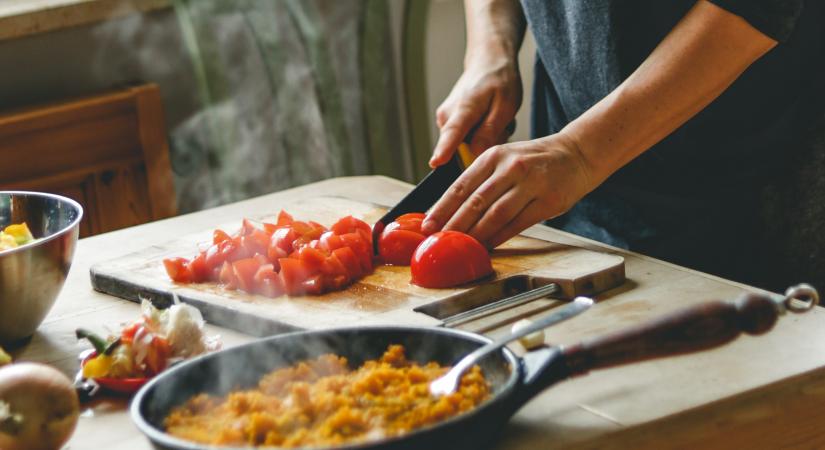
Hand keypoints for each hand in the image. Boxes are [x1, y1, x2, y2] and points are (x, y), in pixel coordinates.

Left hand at [421, 133, 595, 247]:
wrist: (577, 153)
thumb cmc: (534, 161)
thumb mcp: (504, 159)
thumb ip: (481, 180)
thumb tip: (451, 210)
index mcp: (493, 156)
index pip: (461, 185)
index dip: (442, 208)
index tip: (427, 225)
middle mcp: (510, 168)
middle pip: (475, 202)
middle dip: (454, 225)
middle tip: (439, 241)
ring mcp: (530, 184)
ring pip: (495, 215)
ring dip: (476, 235)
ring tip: (461, 247)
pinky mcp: (547, 201)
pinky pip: (517, 224)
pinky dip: (499, 237)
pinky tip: (487, 246)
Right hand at [430, 53, 521, 167]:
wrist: (488, 62)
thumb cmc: (499, 81)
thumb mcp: (505, 105)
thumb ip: (490, 131)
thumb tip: (475, 153)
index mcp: (464, 108)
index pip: (452, 133)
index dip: (445, 150)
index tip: (435, 163)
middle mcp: (447, 116)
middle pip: (463, 149)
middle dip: (485, 145)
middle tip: (501, 125)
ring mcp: (445, 120)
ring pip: (466, 145)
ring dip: (484, 138)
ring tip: (495, 119)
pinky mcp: (447, 123)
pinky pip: (465, 139)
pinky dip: (480, 134)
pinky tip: (487, 120)